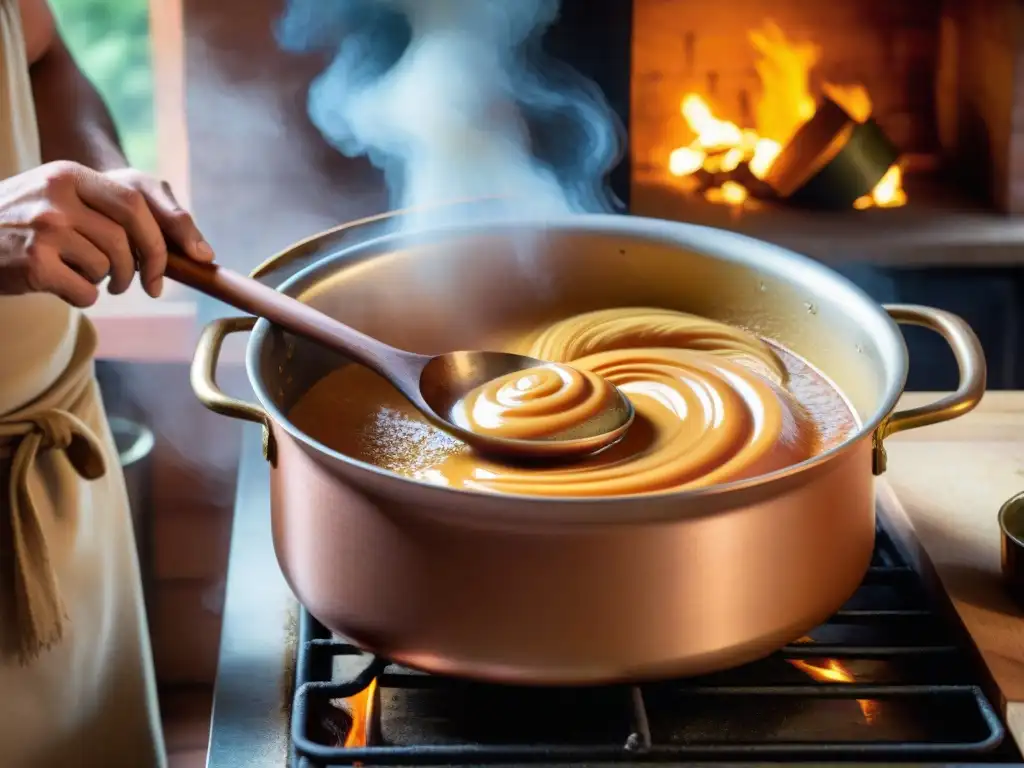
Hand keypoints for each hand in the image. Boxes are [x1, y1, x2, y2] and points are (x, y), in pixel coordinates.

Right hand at [0, 160, 213, 306]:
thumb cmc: (23, 223)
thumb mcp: (60, 197)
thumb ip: (111, 209)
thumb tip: (197, 249)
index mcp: (70, 174)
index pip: (135, 201)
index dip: (164, 236)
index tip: (180, 261)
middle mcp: (57, 196)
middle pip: (127, 237)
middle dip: (146, 266)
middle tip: (146, 285)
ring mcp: (43, 229)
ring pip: (107, 266)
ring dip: (106, 281)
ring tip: (85, 276)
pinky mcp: (33, 263)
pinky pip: (86, 292)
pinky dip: (82, 298)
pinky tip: (61, 286)